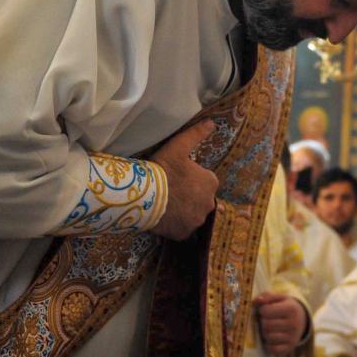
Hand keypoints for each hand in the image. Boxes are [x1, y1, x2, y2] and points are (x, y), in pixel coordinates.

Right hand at [147, 120, 217, 239]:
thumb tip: (212, 123)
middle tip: (172, 190)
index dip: (192, 179)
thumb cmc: (163, 168)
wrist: (144, 194)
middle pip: (200, 199)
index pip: (205, 181)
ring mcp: (196, 221)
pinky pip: (182, 229)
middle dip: (190, 196)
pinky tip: (165, 217)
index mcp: (210, 182)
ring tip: (167, 204)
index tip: (178, 176)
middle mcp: (209, 204)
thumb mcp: (179, 146)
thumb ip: (196, 134)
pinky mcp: (184, 233)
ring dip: (184, 211)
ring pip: (193, 215)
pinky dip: (176, 225)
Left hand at [253, 292, 308, 354]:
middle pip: (266, 325)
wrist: (302, 319)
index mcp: (291, 309)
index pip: (266, 311)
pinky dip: (268, 345)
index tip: (265, 310)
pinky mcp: (290, 348)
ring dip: (264, 333)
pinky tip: (271, 338)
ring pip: (268, 337)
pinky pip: (272, 349)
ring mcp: (292, 337)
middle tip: (265, 319)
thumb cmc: (286, 307)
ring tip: (269, 328)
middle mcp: (293, 324)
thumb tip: (255, 301)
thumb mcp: (280, 298)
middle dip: (262, 322)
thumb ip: (267, 297)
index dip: (262, 310)